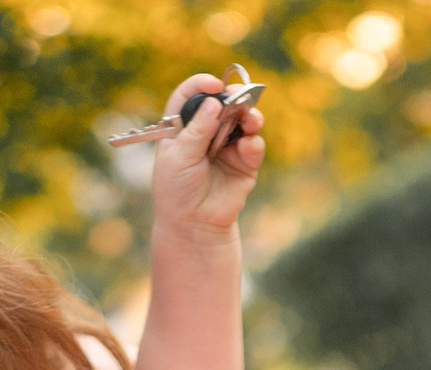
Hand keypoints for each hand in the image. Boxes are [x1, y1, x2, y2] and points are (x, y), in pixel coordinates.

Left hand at [151, 73, 264, 248]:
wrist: (192, 224)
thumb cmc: (177, 191)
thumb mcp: (180, 156)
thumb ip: (198, 129)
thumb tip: (215, 103)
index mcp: (183, 127)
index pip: (190, 96)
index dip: (201, 85)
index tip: (213, 84)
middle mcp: (206, 132)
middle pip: (222, 104)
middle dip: (233, 97)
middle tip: (240, 95)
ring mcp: (227, 146)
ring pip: (242, 122)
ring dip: (249, 116)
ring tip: (250, 119)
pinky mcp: (244, 163)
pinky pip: (254, 146)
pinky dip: (253, 143)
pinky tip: (248, 145)